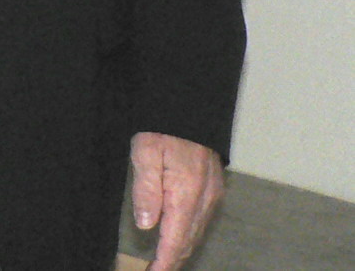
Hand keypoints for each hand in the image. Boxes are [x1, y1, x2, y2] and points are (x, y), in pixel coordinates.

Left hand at [130, 130, 223, 270]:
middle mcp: (205, 199)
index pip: (175, 239)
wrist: (188, 104)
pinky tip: (178, 236)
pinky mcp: (214, 186)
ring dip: (180, 248)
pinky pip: (201, 219)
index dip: (165, 262)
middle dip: (172, 260)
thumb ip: (146, 189)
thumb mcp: (145, 151)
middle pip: (188, 240)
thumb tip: (146, 225)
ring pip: (196, 231)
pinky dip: (188, 233)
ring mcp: (213, 194)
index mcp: (186, 193)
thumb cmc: (162, 126)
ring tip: (164, 261)